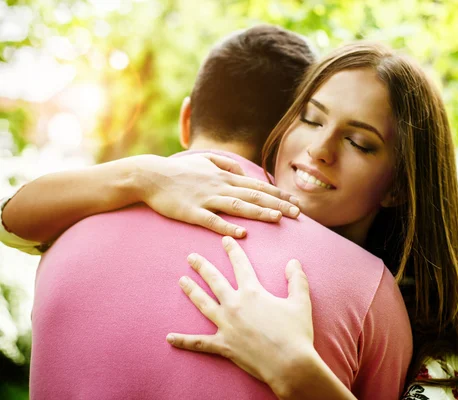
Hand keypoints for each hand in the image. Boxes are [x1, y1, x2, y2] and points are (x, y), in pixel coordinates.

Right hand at [135, 153, 299, 237]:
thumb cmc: (179, 171)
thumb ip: (226, 165)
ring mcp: (206, 199)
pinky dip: (227, 228)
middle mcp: (220, 186)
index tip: (295, 202)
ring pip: (238, 206)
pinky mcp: (191, 212)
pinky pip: (212, 221)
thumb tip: (243, 172)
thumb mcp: (205, 161)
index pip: (257, 186)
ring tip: (278, 219)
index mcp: (225, 177)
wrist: (149, 176)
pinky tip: (242, 235)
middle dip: (278, 204)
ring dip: (259, 212)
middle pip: (254, 195)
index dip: (278, 194)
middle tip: (298, 214)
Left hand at [167, 237, 314, 390]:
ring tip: (181, 281)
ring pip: (203, 304)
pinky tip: (170, 338)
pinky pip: (199, 343)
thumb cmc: (296, 333)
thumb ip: (297, 279)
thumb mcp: (301, 302)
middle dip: (202, 266)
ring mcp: (226, 325)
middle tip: (191, 256)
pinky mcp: (223, 345)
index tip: (225, 240)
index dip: (233, 251)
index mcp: (253, 292)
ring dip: (191, 291)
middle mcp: (235, 305)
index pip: (240, 265)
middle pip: (215, 281)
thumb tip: (293, 262)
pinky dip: (183, 341)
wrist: (289, 364)